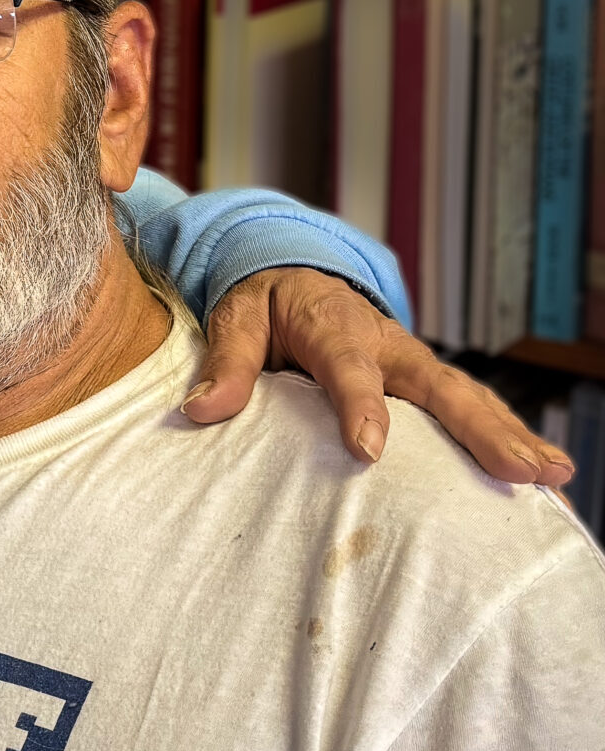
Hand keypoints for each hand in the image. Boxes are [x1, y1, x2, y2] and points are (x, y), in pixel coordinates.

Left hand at [183, 269, 575, 487]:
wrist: (293, 273)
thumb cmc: (264, 302)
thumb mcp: (234, 317)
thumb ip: (225, 362)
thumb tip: (200, 409)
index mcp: (333, 326)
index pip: (348, 367)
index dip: (360, 406)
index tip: (368, 449)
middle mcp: (386, 344)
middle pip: (436, 387)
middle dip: (478, 428)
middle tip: (517, 470)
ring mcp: (412, 363)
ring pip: (467, 399)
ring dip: (508, 436)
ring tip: (551, 477)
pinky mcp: (423, 381)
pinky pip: (470, 409)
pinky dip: (507, 437)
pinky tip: (544, 475)